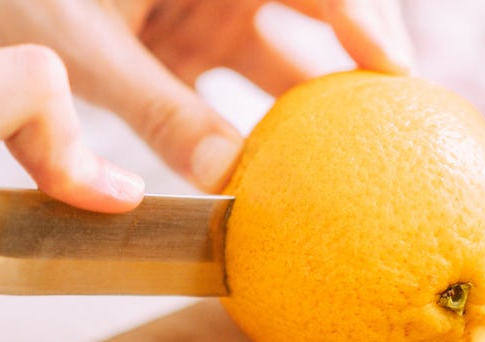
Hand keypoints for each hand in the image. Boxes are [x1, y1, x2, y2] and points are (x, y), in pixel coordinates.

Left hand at [0, 0, 414, 191]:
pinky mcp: (177, 48)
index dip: (369, 25)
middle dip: (355, 70)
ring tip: (345, 165)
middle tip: (392, 133)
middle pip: (317, 17)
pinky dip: (253, 130)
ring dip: (308, 109)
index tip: (402, 82)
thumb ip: (159, 112)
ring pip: (279, 59)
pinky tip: (273, 174)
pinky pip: (232, 91)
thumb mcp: (82, 48)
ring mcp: (200, 13)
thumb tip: (227, 182)